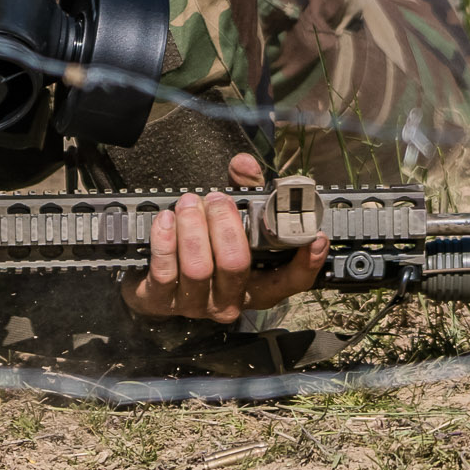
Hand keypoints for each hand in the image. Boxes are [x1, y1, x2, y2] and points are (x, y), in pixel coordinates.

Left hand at [120, 152, 328, 322]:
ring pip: (199, 267)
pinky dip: (165, 239)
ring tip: (189, 203)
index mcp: (255, 284)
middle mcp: (230, 299)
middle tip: (217, 199)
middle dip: (225, 224)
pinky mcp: (162, 301)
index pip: (291, 282)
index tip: (315, 236)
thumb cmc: (200, 247)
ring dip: (193, 227)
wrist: (153, 282)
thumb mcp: (228, 221)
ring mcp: (196, 304)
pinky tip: (166, 219)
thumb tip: (242, 164)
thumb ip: (242, 190)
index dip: (307, 262)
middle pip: (236, 264)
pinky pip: (165, 270)